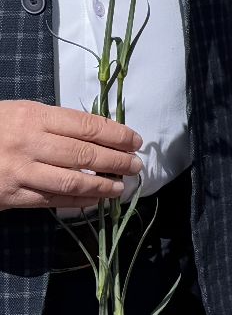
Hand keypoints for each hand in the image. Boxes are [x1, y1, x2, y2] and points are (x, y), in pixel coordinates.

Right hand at [0, 101, 143, 210]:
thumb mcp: (20, 112)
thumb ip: (55, 121)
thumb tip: (100, 132)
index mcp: (34, 116)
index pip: (87, 125)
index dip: (117, 134)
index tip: (135, 141)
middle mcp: (29, 143)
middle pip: (84, 153)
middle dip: (116, 160)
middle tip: (136, 165)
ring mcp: (20, 171)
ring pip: (71, 180)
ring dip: (102, 186)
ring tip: (120, 187)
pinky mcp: (11, 196)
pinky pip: (51, 200)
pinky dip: (77, 202)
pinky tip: (94, 201)